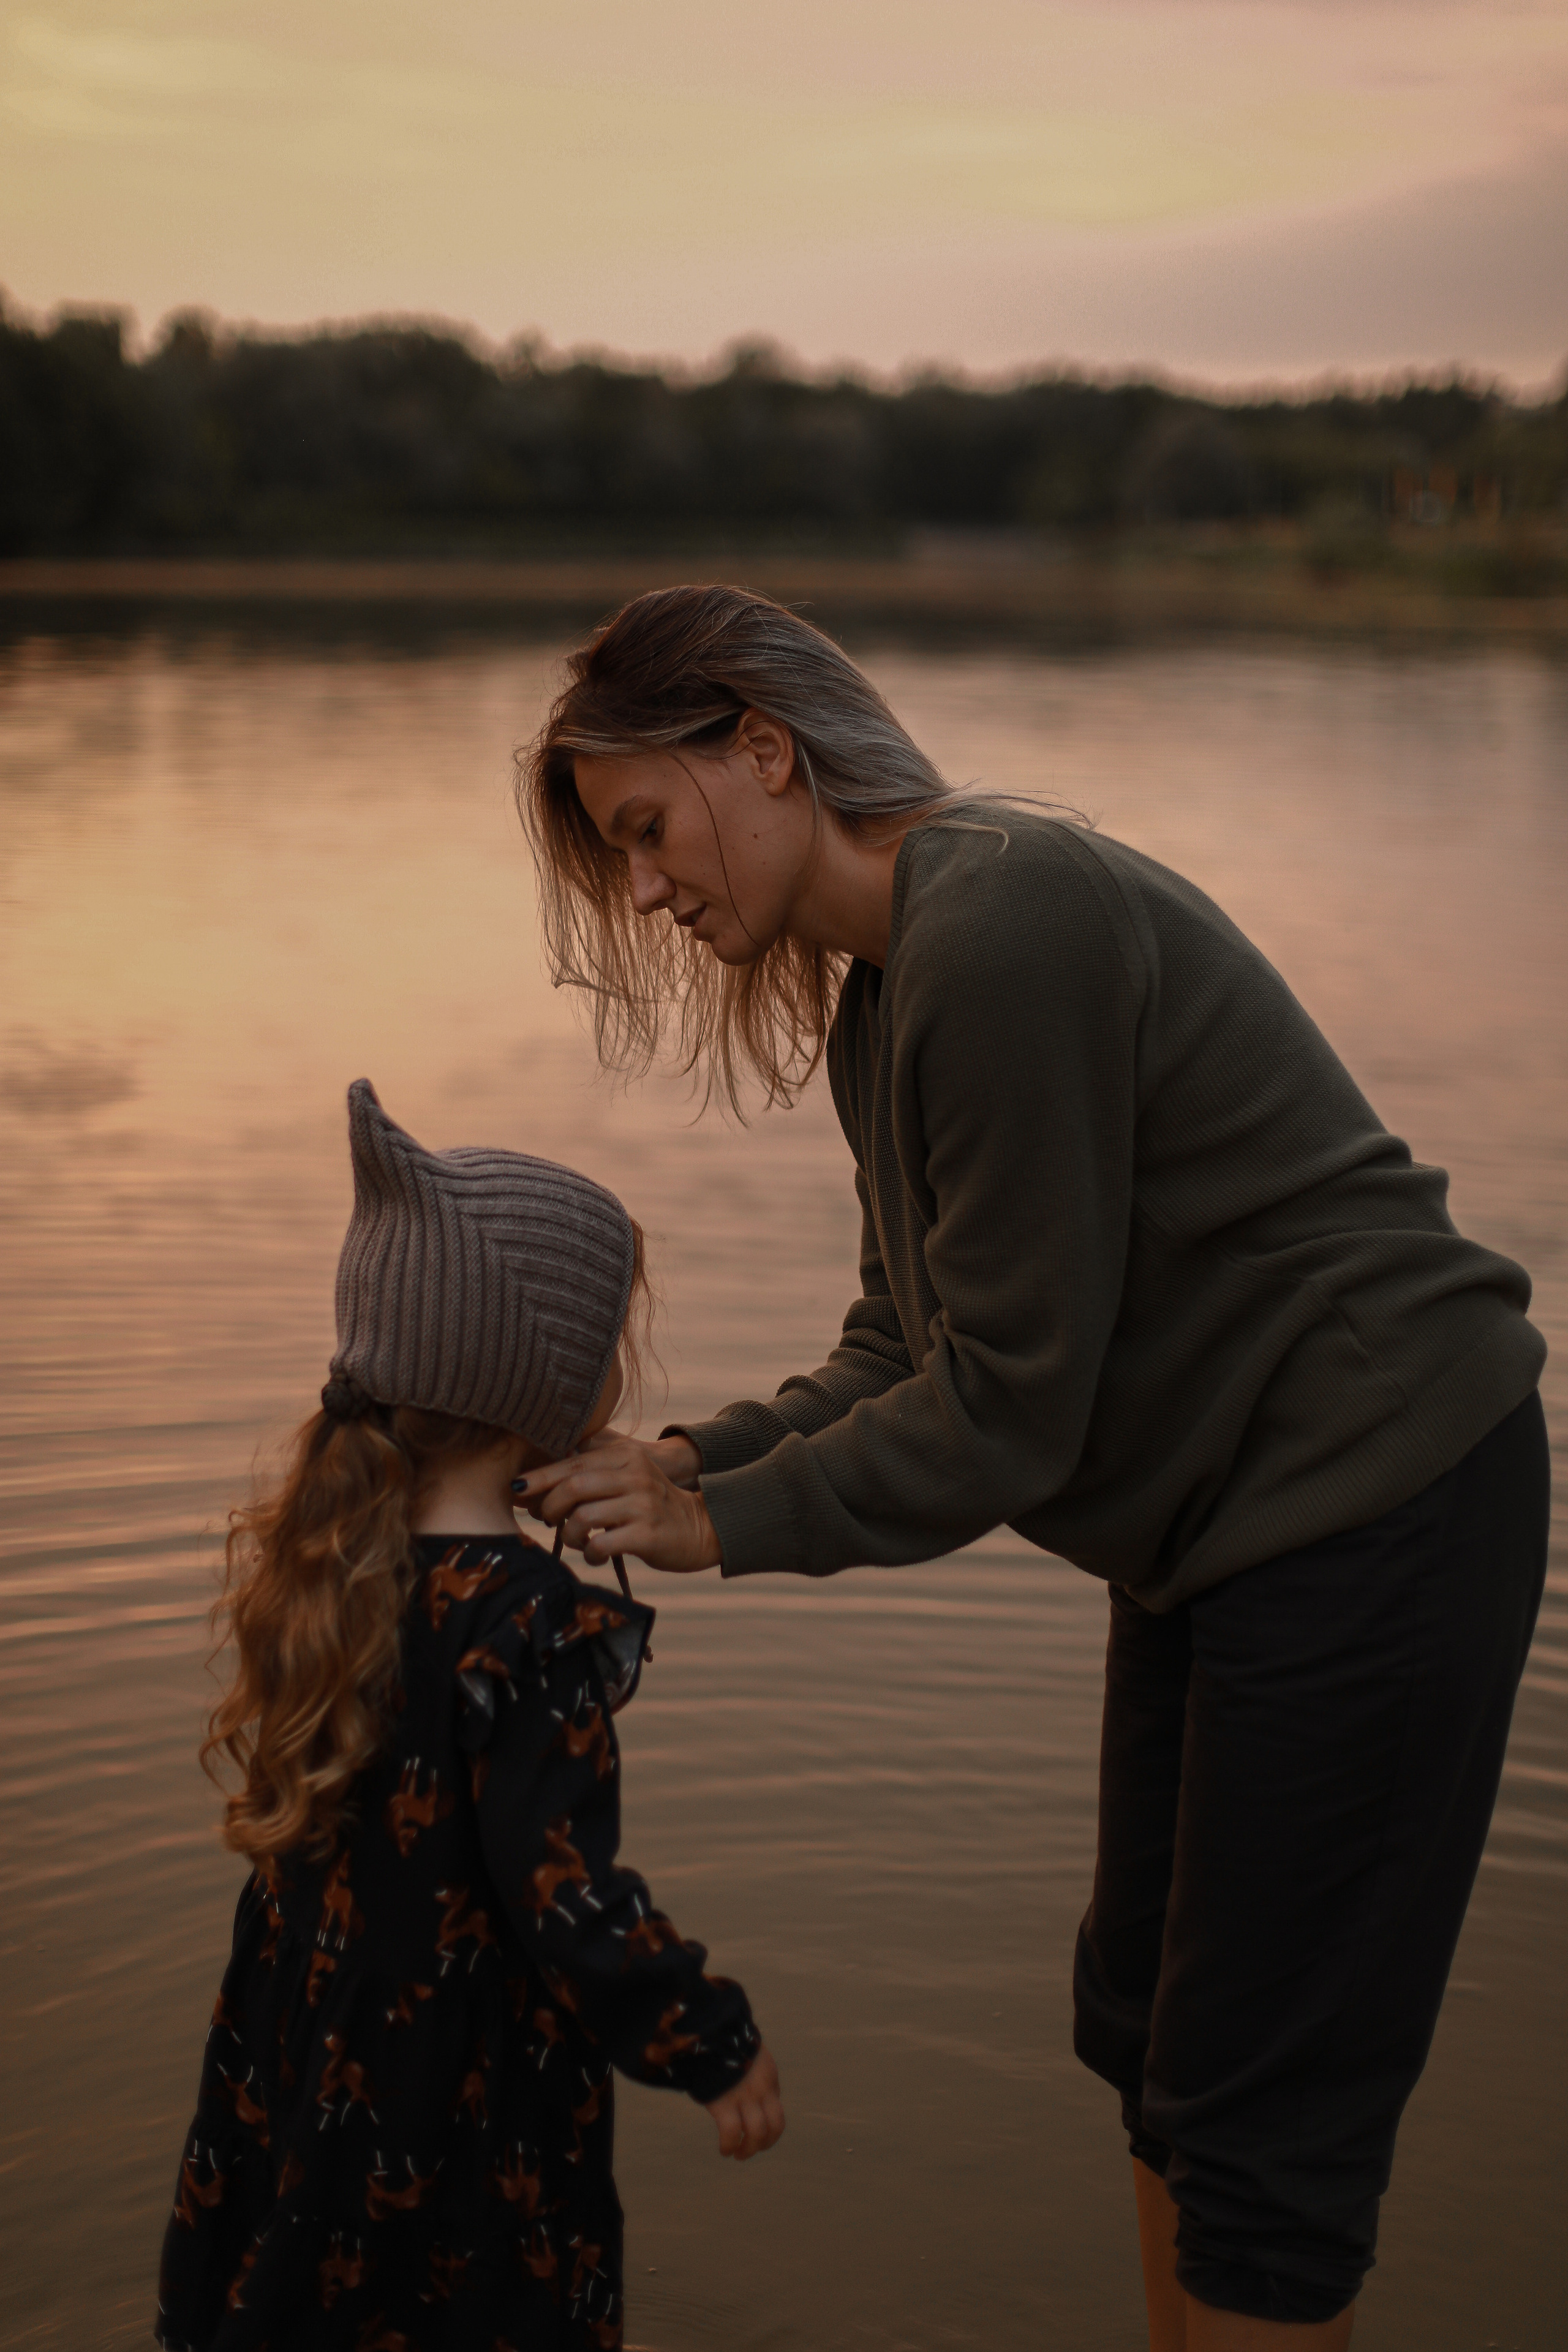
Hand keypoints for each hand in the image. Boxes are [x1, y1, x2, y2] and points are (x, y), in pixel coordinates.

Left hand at [514, 1431, 721, 1574]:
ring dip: (569, 1534)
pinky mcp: (647, 1534)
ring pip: (582, 1517)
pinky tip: (596, 1556)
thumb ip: (590, 1476)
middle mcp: (634, 1475)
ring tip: (577, 1541)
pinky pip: (600, 1544)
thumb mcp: (626, 1479)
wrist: (699, 1528)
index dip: (539, 1476)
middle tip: (547, 1520)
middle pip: (573, 1486)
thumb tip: (532, 1485)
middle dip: (549, 1506)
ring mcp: (642, 1504)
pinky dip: (590, 1554)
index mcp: (625, 1457)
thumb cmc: (649, 1507)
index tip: (516, 1488)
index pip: (572, 1462)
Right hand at [705, 2046, 784, 2159]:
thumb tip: (743, 2091)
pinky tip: (724, 2150)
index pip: (777, 2112)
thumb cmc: (722, 2043)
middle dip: (764, 2144)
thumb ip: (750, 2075)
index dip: (769, 2129)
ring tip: (736, 2154)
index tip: (757, 2134)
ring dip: (748, 2150)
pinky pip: (732, 2134)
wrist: (709, 2031)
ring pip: (757, 2134)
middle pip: (775, 2127)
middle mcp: (761, 2089)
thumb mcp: (746, 2055)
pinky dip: (729, 2146)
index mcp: (769, 2076)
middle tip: (749, 2151)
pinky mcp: (724, 2102)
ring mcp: (744, 2097)